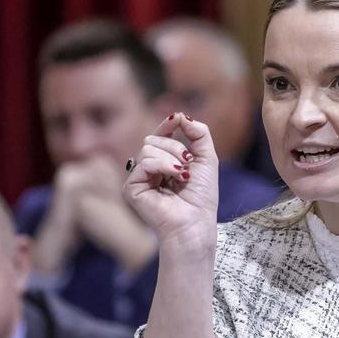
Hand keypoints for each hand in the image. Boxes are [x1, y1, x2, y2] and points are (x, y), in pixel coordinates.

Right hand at [123, 113, 219, 251]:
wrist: (195, 223)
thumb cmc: (202, 197)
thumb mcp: (207, 158)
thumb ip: (199, 133)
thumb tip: (180, 115)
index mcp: (164, 163)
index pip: (159, 135)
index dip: (166, 124)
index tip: (176, 118)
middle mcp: (148, 170)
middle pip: (153, 139)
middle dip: (176, 147)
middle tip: (188, 165)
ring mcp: (139, 179)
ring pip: (147, 147)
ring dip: (171, 158)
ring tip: (183, 175)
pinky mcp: (131, 188)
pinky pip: (143, 162)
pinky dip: (162, 166)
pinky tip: (175, 177)